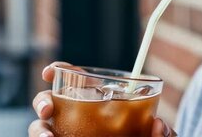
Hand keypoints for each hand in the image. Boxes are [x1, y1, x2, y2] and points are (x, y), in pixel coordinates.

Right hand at [28, 62, 176, 136]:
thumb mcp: (155, 132)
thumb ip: (163, 130)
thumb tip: (159, 124)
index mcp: (97, 99)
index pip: (74, 78)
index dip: (60, 70)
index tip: (50, 71)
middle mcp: (76, 114)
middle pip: (50, 101)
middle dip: (42, 102)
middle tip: (48, 110)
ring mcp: (67, 132)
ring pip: (41, 127)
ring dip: (38, 130)